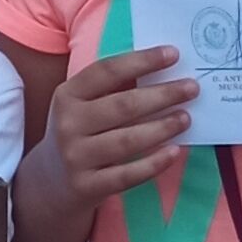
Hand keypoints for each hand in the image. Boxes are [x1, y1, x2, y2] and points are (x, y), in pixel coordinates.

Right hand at [47, 41, 195, 201]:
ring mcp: (76, 157)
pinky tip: (174, 152)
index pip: (107, 71)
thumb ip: (113, 89)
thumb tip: (165, 70)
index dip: (142, 61)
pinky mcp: (87, 186)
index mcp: (67, 95)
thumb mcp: (82, 106)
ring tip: (186, 118)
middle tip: (192, 88)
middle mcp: (68, 124)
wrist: (50, 181)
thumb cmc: (79, 133)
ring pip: (127, 141)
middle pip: (123, 106)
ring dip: (162, 127)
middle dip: (162, 95)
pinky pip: (128, 175)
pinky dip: (154, 163)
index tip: (173, 54)